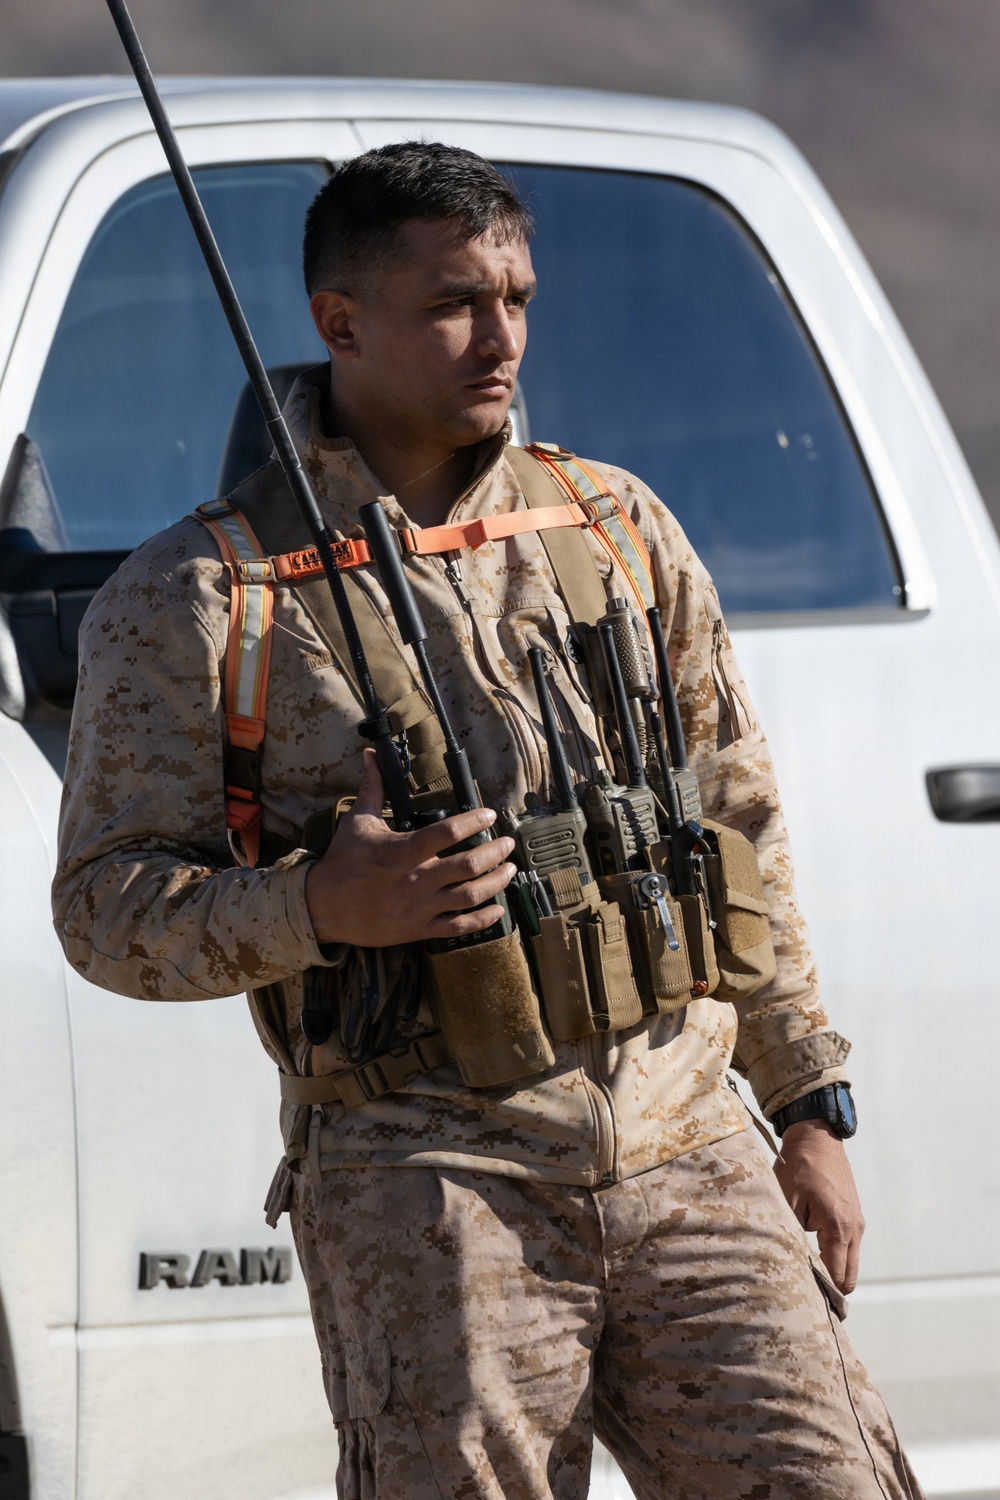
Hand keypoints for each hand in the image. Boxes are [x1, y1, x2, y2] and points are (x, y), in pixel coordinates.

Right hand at [304, 749, 516, 946]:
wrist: (322, 907)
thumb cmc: (342, 862)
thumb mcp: (357, 821)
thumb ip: (373, 788)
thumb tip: (372, 754)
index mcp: (402, 851)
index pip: (447, 832)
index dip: (474, 821)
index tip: (489, 814)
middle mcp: (415, 879)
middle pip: (468, 865)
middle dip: (495, 852)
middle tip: (508, 843)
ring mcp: (419, 907)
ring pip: (470, 896)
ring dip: (496, 883)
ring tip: (510, 870)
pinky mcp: (419, 929)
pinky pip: (458, 927)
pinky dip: (482, 919)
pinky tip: (498, 909)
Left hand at [773, 1118, 864, 1293]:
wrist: (817, 1137)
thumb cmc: (799, 1166)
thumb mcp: (787, 1198)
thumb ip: (790, 1232)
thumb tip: (788, 1262)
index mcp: (838, 1227)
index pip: (836, 1275)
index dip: (824, 1295)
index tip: (810, 1308)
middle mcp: (853, 1229)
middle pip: (848, 1278)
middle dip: (832, 1291)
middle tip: (809, 1302)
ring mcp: (857, 1224)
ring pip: (850, 1265)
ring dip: (834, 1274)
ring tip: (809, 1282)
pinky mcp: (854, 1217)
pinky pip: (848, 1249)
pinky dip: (836, 1258)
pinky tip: (814, 1258)